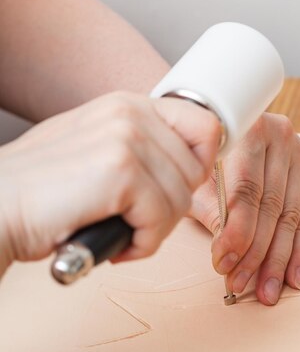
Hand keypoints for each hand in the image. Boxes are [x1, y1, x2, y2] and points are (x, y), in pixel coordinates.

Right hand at [0, 92, 219, 271]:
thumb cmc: (42, 193)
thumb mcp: (95, 152)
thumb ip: (140, 150)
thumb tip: (182, 171)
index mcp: (128, 105)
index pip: (205, 126)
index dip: (200, 167)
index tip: (173, 192)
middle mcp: (131, 114)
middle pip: (195, 174)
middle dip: (169, 210)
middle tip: (135, 223)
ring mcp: (128, 140)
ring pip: (181, 202)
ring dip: (153, 232)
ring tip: (120, 235)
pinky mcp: (122, 173)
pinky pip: (161, 221)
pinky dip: (142, 245)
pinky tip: (116, 245)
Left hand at [190, 113, 299, 304]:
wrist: (217, 127)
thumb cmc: (200, 156)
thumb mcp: (197, 179)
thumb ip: (211, 210)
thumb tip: (226, 252)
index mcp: (249, 129)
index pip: (246, 191)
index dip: (236, 232)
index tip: (224, 263)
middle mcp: (281, 137)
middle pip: (271, 207)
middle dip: (255, 254)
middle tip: (241, 283)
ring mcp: (299, 156)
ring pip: (290, 218)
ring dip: (278, 260)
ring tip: (267, 291)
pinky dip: (298, 251)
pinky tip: (294, 277)